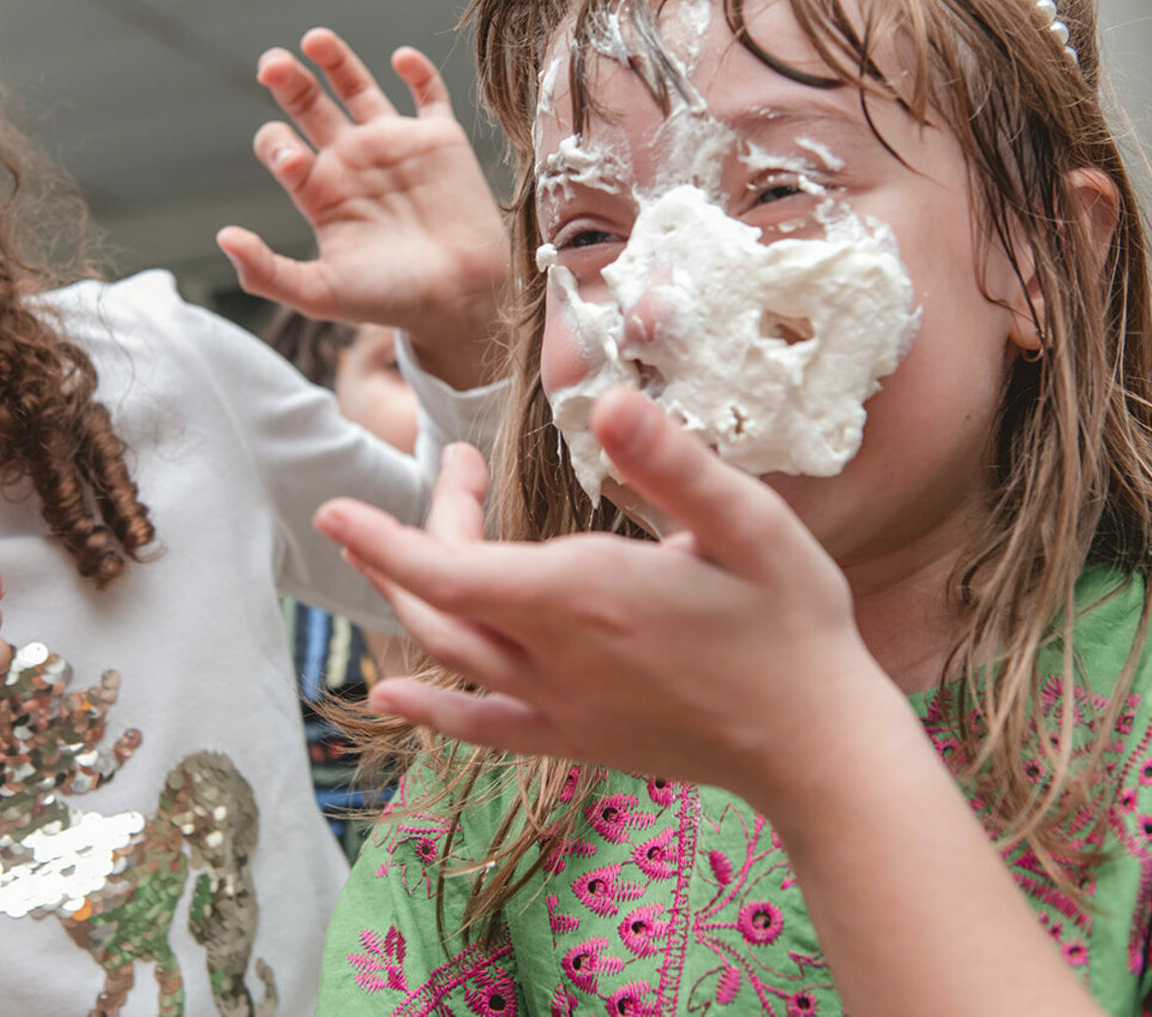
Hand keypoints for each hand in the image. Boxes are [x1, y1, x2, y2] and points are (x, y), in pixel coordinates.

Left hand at [218, 28, 506, 387]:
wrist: (458, 303)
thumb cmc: (389, 302)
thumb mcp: (319, 294)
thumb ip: (267, 271)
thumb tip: (223, 237)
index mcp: (320, 191)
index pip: (281, 146)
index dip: (277, 144)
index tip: (295, 162)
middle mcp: (352, 162)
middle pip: (309, 103)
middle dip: (288, 81)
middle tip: (271, 65)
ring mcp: (395, 146)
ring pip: (358, 86)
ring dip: (335, 59)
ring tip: (313, 38)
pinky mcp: (440, 140)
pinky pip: (428, 93)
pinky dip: (416, 70)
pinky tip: (400, 59)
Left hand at [315, 387, 885, 802]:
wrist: (818, 747)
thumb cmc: (792, 626)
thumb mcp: (750, 525)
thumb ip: (673, 464)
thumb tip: (608, 403)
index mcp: (583, 596)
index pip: (450, 568)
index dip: (385, 538)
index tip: (334, 508)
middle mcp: (553, 658)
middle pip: (441, 600)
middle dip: (418, 534)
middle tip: (457, 467)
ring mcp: (559, 707)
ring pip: (450, 655)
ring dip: (414, 596)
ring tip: (413, 543)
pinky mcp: (576, 740)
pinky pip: (483, 727)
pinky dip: (431, 707)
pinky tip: (392, 692)